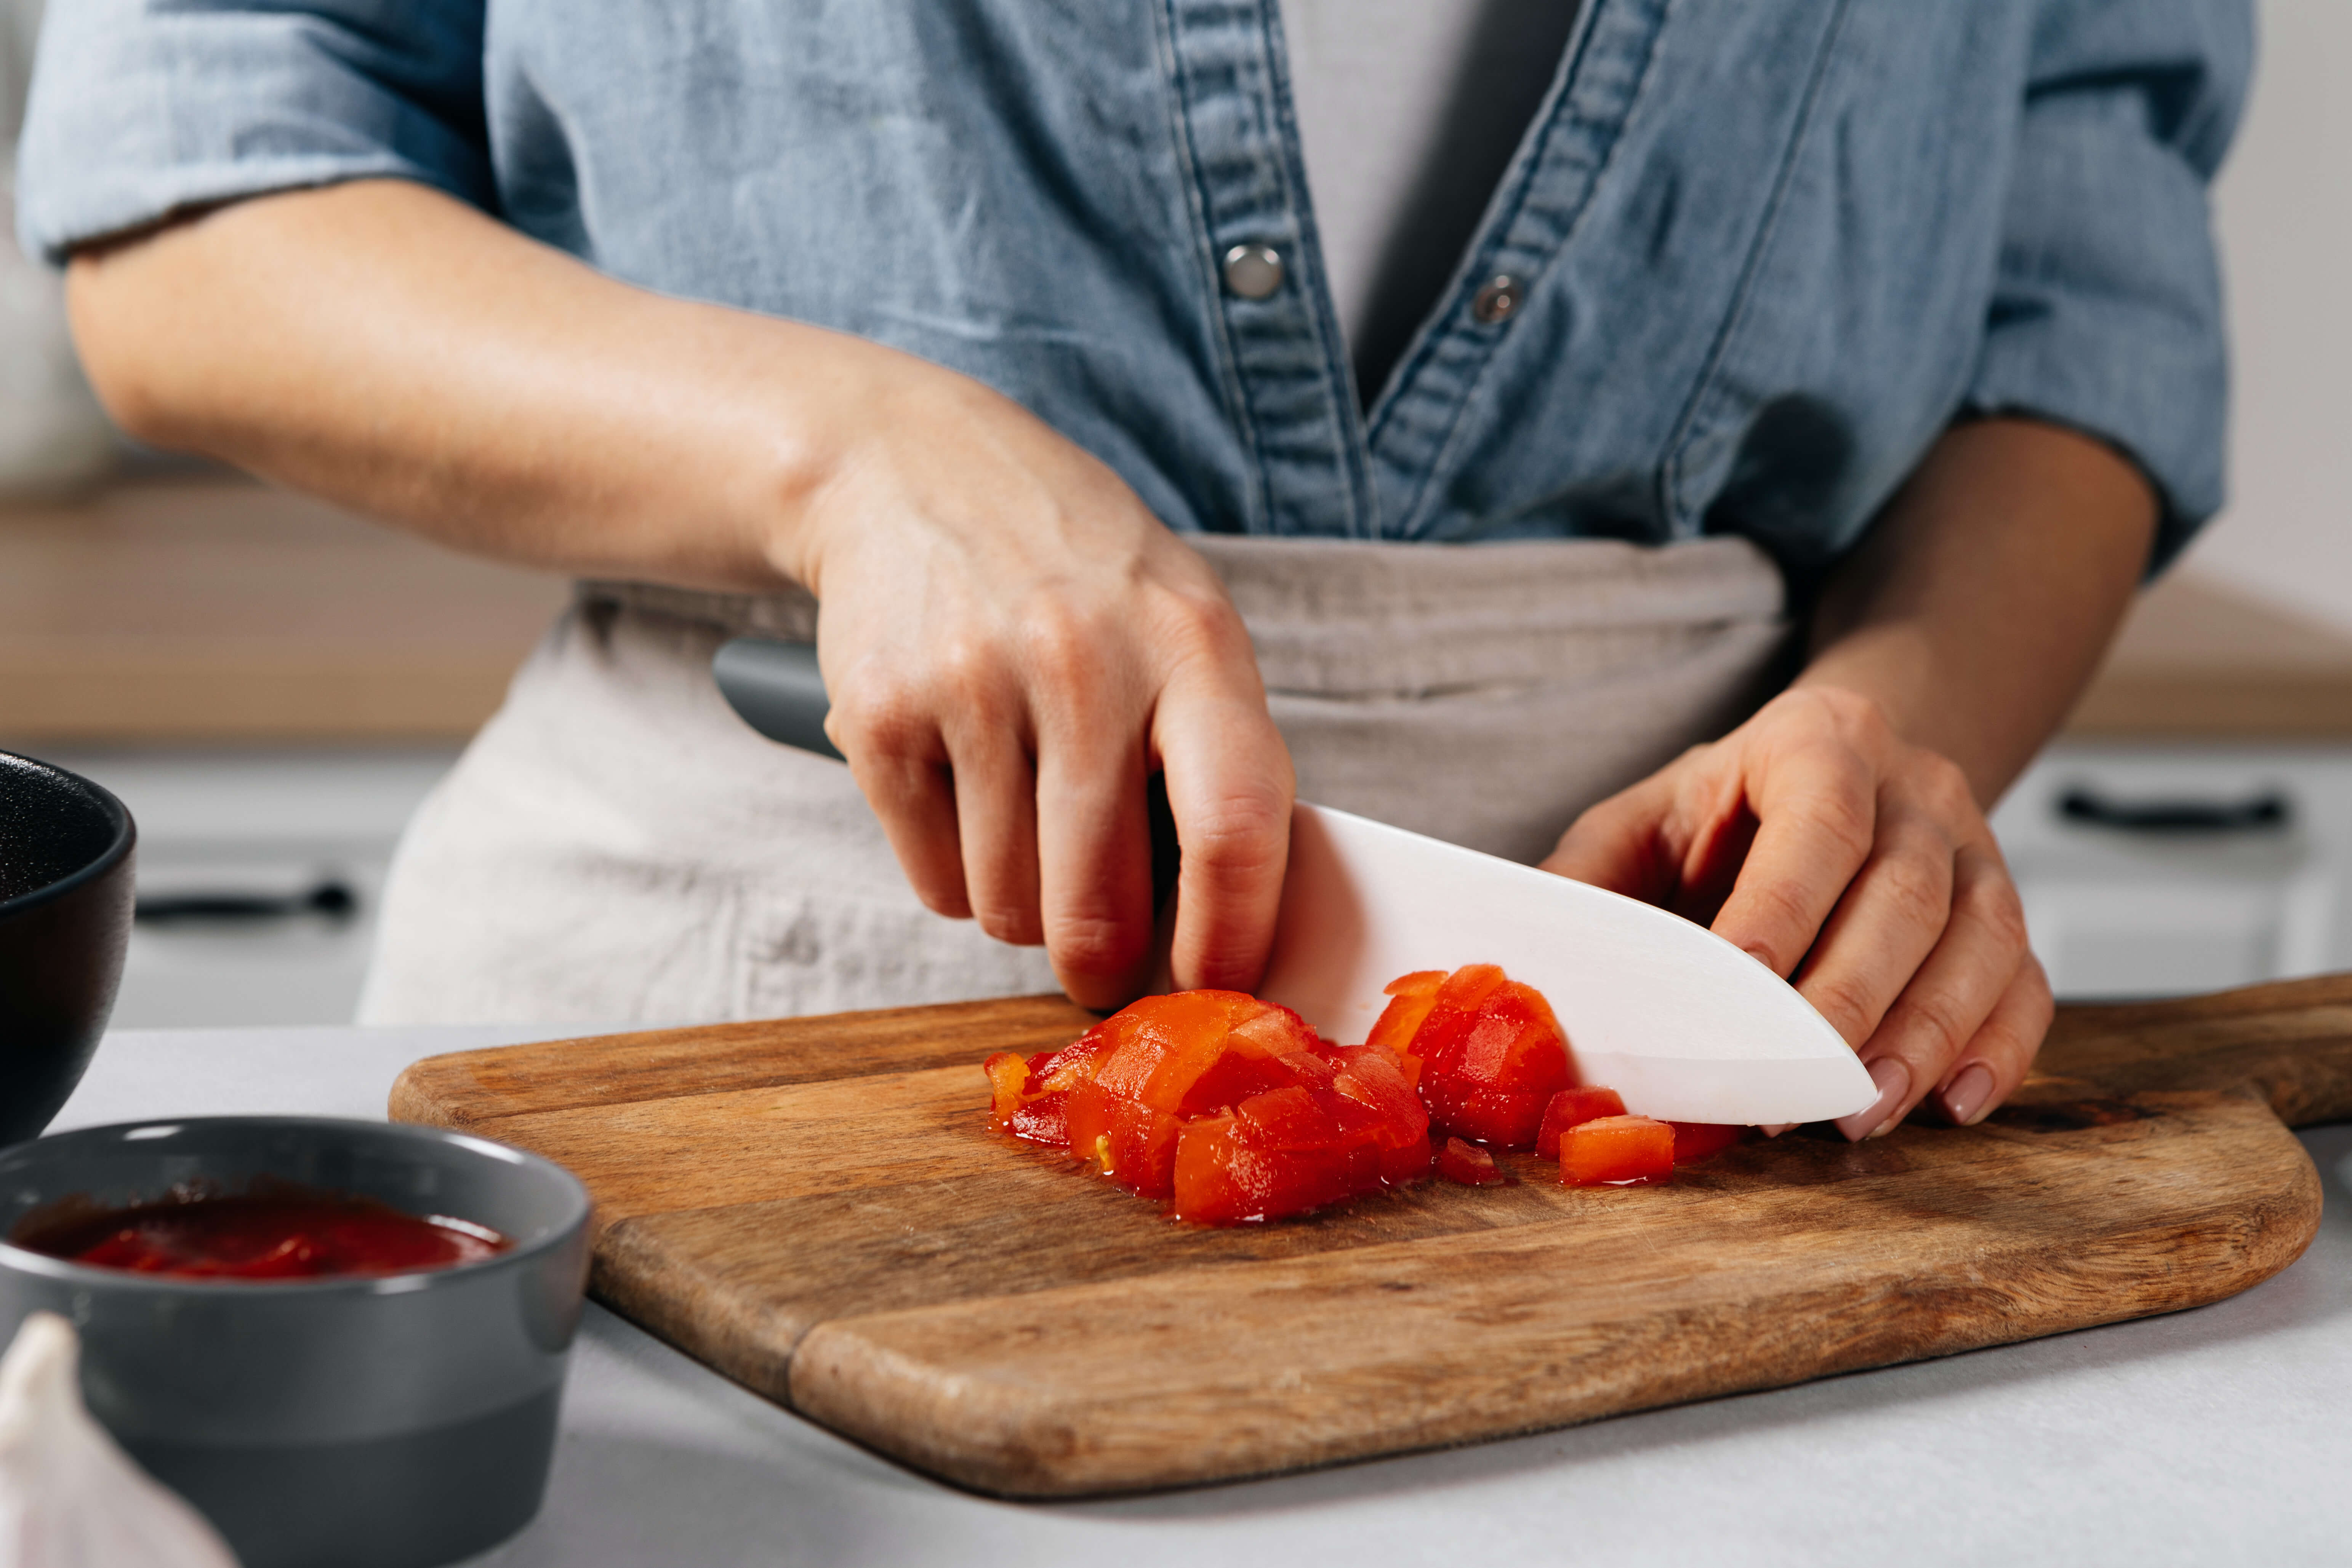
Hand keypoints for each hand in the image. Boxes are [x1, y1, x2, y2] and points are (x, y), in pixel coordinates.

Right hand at [789, 354, 1294, 1009]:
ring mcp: (972, 685)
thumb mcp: (1179, 624)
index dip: (1231, 938)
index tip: (1220, 988)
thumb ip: (1214, 758)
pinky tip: (967, 791)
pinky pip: (934, 882)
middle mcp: (1082, 661)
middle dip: (1105, 959)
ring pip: (1008, 909)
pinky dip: (956, 874)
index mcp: (1189, 643)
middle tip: (1104, 952)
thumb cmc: (1075, 573)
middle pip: (1101, 901)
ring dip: (1024, 906)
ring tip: (1028, 819)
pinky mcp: (879, 715)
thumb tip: (1227, 929)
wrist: (909, 469)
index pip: (1233, 827)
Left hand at [1540, 686, 2050, 1138]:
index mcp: (1818, 741)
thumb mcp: (1638, 821)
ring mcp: (1976, 848)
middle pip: (1906, 894)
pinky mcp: (2006, 911)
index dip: (1785, 906)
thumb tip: (1524, 967)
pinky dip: (1998, 1048)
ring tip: (1865, 1110)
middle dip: (1852, 998)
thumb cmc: (1721, 815)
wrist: (1835, 769)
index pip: (1818, 821)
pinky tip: (1951, 1101)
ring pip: (1980, 941)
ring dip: (1925, 1036)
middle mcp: (1914, 788)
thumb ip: (1585, 883)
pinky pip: (2024, 981)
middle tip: (1800, 1083)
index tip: (1743, 985)